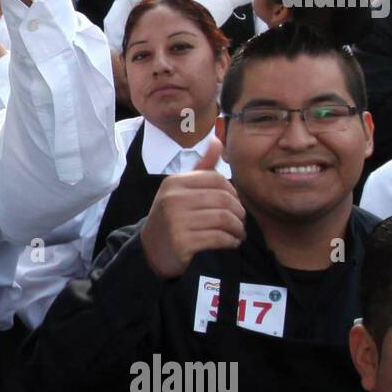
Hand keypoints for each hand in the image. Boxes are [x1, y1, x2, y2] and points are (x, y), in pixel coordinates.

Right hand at [140, 138, 245, 279]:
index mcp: (174, 183)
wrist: (151, 250)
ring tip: (238, 232)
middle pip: (223, 199)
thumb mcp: (181, 190)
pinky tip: (231, 242)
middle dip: (238, 212)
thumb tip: (217, 141)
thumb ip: (202, 168)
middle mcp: (173, 199)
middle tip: (240, 221)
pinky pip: (218, 238)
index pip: (216, 179)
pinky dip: (230, 241)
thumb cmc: (172, 217)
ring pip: (223, 219)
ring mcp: (176, 221)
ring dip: (237, 228)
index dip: (233, 191)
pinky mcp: (182, 242)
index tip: (235, 203)